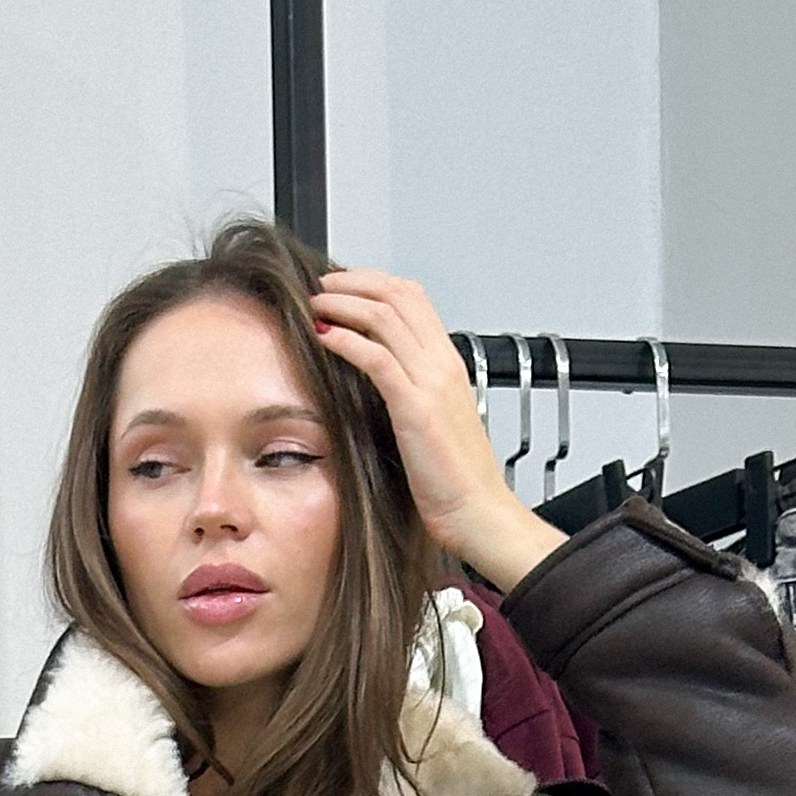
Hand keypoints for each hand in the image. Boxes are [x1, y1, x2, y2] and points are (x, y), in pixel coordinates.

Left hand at [308, 268, 561, 592]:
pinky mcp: (415, 408)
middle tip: (322, 287)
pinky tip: (325, 337)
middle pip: (397, 295)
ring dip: (344, 305)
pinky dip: (346, 340)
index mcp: (448, 365)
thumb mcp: (434, 425)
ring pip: (385, 316)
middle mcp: (442, 364)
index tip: (344, 286)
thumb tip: (384, 387)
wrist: (479, 513)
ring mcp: (431, 383)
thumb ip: (413, 396)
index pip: (414, 298)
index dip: (375, 283)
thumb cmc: (457, 482)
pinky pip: (376, 358)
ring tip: (316, 306)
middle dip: (353, 283)